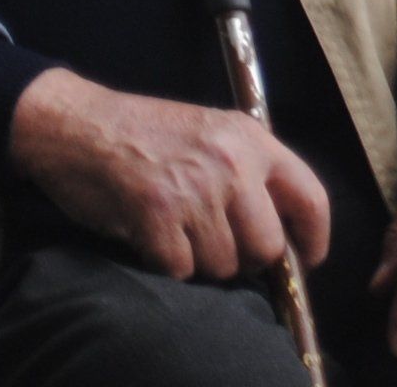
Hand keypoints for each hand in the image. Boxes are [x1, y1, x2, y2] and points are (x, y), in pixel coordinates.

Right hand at [5, 69, 328, 283]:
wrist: (83, 125)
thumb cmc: (146, 134)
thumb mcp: (213, 134)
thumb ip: (250, 171)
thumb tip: (281, 231)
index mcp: (252, 139)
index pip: (310, 196)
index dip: (313, 237)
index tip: (307, 259)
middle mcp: (232, 163)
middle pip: (267, 246)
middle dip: (245, 259)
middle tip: (218, 246)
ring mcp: (197, 189)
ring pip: (224, 264)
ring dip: (202, 262)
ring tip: (179, 232)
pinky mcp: (159, 214)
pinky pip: (182, 270)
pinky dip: (169, 265)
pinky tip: (155, 238)